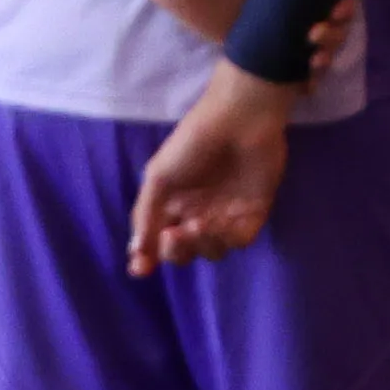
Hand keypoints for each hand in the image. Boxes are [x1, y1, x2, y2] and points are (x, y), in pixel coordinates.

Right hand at [126, 60, 297, 272]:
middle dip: (175, 252)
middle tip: (174, 234)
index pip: (157, 240)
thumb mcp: (158, 176)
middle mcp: (197, 212)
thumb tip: (136, 252)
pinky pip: (239, 241)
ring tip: (199, 223)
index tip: (140, 269)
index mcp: (172, 203)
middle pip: (183, 252)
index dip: (148, 257)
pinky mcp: (253, 212)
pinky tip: (220, 224)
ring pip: (212, 251)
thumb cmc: (192, 142)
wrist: (238, 120)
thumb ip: (146, 215)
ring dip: (202, 244)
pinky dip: (227, 239)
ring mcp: (226, 214)